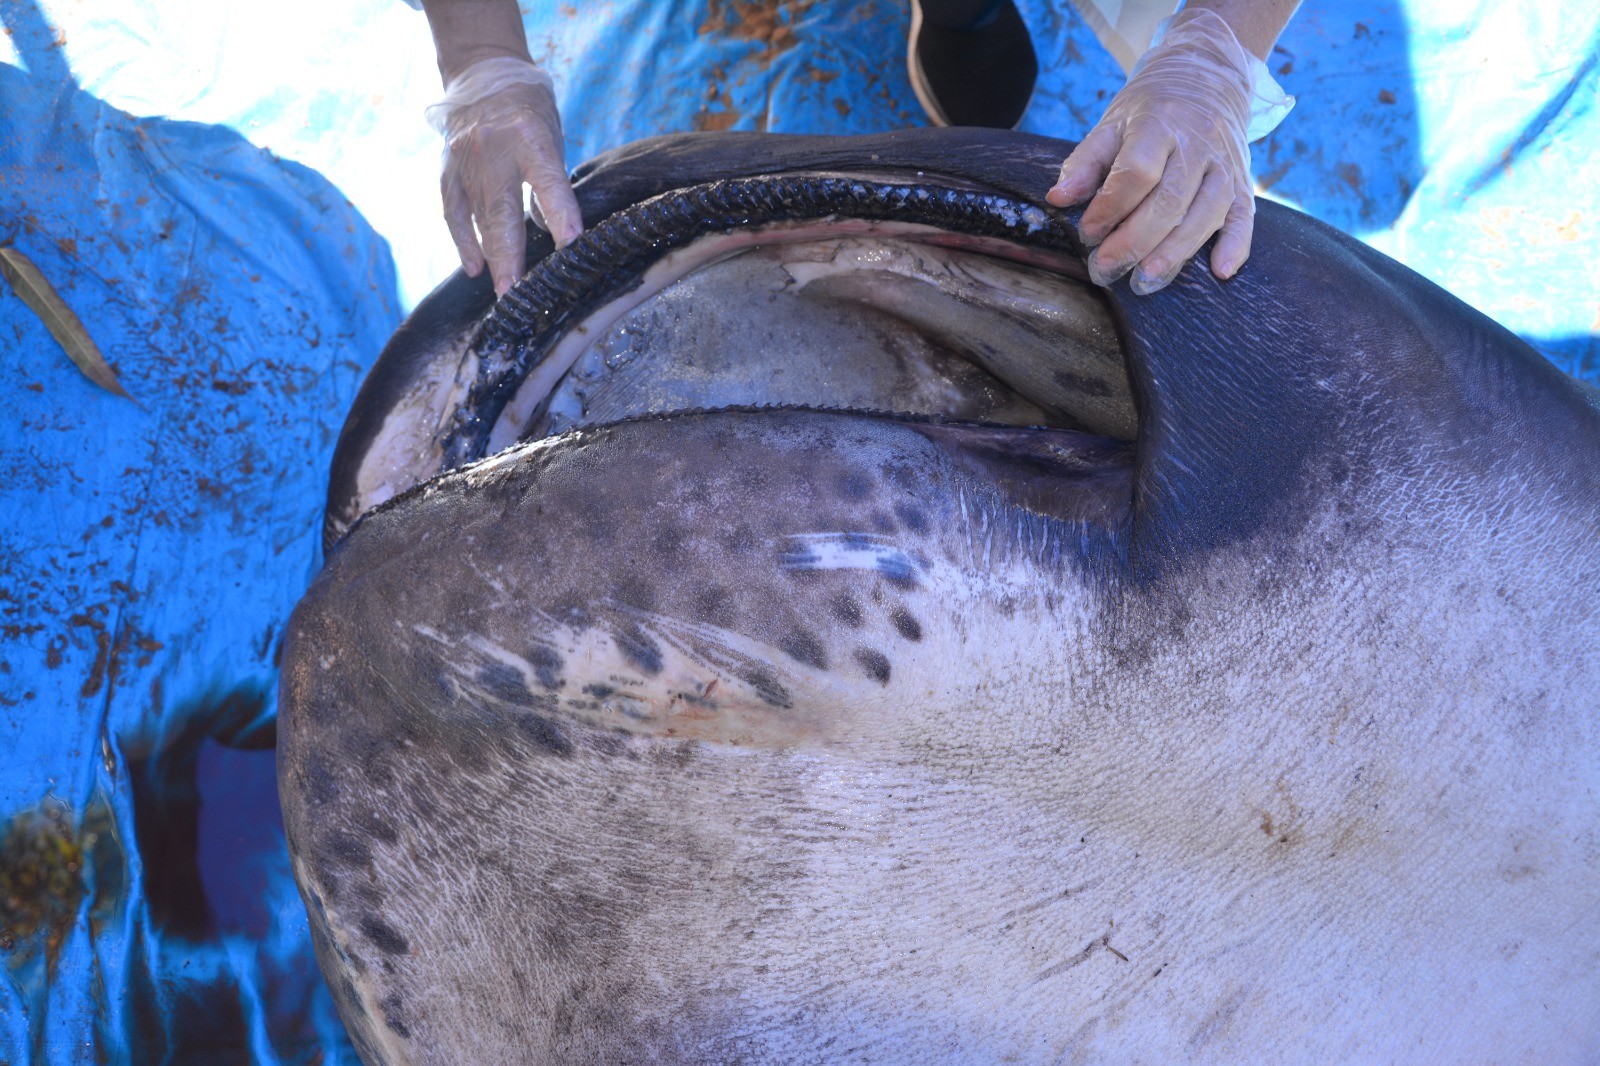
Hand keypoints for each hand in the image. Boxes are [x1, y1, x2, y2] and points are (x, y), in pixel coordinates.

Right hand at [429, 57, 583, 295]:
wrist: (482, 73)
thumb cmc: (529, 110)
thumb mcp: (551, 138)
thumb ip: (551, 184)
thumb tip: (555, 234)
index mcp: (529, 136)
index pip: (547, 182)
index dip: (560, 216)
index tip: (570, 248)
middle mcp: (492, 149)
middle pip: (502, 212)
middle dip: (511, 257)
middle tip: (517, 295)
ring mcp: (464, 161)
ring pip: (478, 219)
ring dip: (491, 259)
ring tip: (504, 292)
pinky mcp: (447, 170)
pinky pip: (453, 214)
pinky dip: (464, 242)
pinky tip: (474, 268)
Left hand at [1046, 9, 1258, 294]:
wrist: (1206, 74)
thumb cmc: (1151, 108)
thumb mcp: (1112, 123)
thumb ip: (1086, 161)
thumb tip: (1058, 199)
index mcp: (1160, 123)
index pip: (1137, 171)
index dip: (1110, 207)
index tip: (1087, 233)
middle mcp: (1198, 143)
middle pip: (1170, 200)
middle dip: (1135, 241)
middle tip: (1105, 269)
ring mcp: (1225, 162)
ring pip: (1206, 213)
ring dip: (1175, 253)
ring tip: (1144, 282)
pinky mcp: (1243, 179)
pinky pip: (1245, 215)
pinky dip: (1236, 245)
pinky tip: (1220, 271)